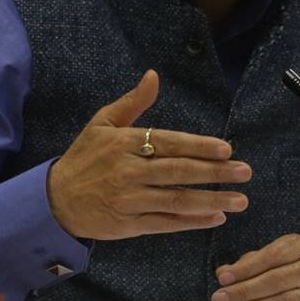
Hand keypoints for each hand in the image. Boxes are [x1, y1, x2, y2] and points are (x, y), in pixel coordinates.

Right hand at [47, 69, 251, 239]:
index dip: (198, 146)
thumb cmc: (84, 158)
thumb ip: (133, 102)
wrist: (54, 201)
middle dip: (215, 173)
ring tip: (239, 200)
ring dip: (211, 201)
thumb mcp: (102, 123)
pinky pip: (166, 223)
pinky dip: (192, 222)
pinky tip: (216, 218)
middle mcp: (129, 172)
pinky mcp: (130, 225)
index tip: (226, 149)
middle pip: (178, 172)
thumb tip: (153, 75)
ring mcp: (130, 200)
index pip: (169, 143)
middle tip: (245, 172)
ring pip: (177, 200)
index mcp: (125, 144)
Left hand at [212, 234, 299, 300]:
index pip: (271, 256)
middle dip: (244, 290)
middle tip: (219, 298)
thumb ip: (247, 264)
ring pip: (284, 300)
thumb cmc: (285, 268)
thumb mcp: (270, 258)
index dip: (246, 268)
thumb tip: (222, 273)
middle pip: (275, 279)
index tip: (223, 279)